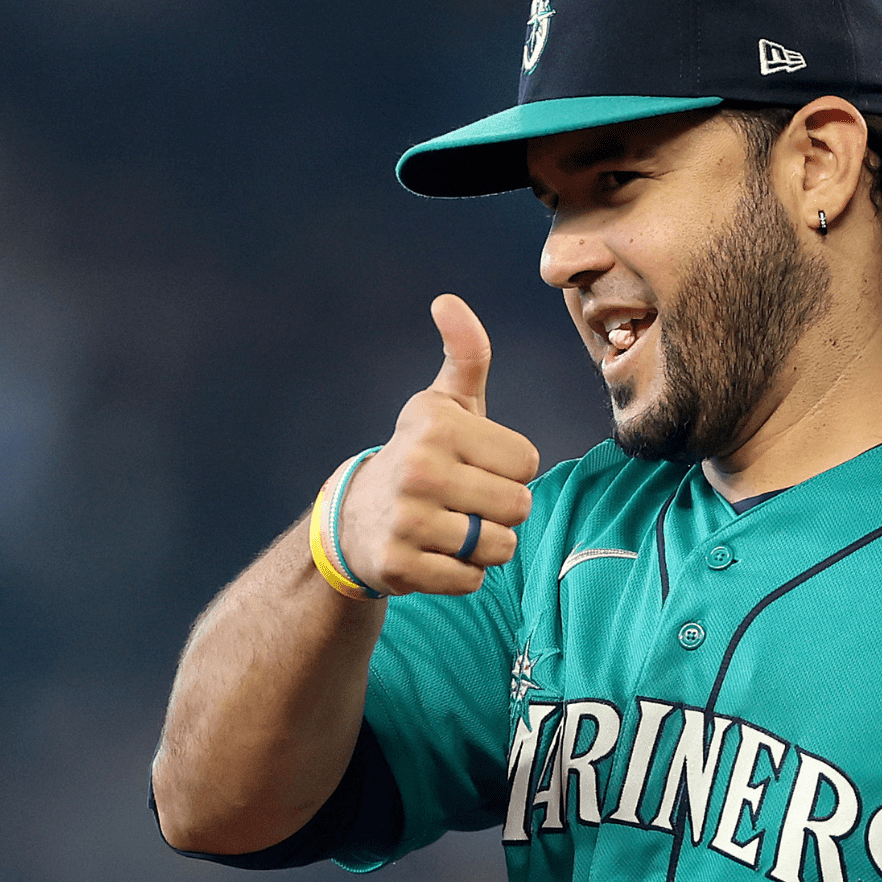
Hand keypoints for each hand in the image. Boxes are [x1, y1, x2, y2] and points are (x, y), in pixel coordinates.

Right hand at [329, 294, 539, 595]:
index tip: (477, 465)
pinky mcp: (399, 566)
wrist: (353, 519)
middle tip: (466, 502)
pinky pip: (472, 580)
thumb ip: (465, 355)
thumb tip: (448, 301)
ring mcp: (407, 520)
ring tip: (451, 527)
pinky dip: (463, 574)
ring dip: (486, 546)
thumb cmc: (420, 455)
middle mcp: (419, 470)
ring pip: (500, 548)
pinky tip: (435, 554)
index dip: (511, 469)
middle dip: (502, 511)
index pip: (528, 462)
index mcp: (437, 427)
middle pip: (519, 507)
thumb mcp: (441, 405)